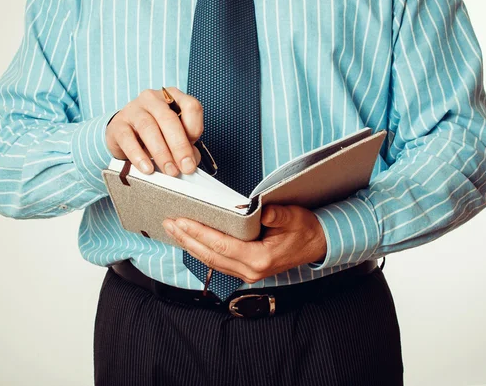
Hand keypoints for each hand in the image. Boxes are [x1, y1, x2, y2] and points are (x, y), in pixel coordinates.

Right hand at [106, 87, 201, 175]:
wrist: (125, 133)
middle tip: (186, 168)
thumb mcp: (174, 136)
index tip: (193, 149)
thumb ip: (187, 146)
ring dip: (162, 153)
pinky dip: (139, 156)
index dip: (195, 128)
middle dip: (180, 146)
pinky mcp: (118, 124)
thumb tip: (191, 162)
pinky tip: (147, 168)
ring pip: (149, 128)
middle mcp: (153, 98)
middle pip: (169, 119)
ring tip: (169, 171)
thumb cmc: (156, 133)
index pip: (191, 106)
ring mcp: (133, 109)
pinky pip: (128, 139)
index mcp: (173, 97)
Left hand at [162, 204, 327, 283]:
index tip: (181, 221)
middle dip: (187, 239)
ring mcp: (247, 273)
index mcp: (260, 258)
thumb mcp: (295, 217)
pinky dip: (201, 250)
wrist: (317, 245)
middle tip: (168, 223)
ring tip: (173, 229)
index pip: (222, 245)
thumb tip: (260, 211)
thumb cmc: (305, 230)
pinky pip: (218, 262)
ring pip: (211, 261)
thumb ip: (278, 215)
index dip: (199, 233)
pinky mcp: (245, 270)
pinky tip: (190, 240)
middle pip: (210, 256)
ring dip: (190, 245)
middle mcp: (250, 270)